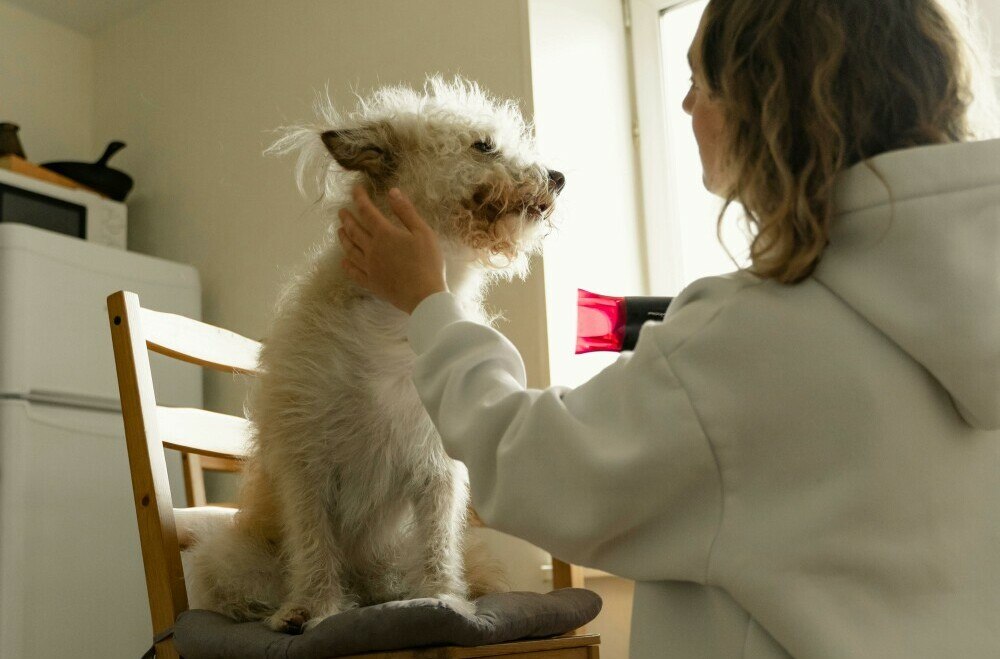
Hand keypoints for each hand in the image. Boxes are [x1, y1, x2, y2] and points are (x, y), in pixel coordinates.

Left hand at [338, 186, 447, 313]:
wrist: (424, 296)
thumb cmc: (427, 262)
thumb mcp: (423, 232)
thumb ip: (406, 212)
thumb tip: (392, 191)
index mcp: (385, 234)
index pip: (367, 211)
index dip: (360, 198)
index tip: (355, 189)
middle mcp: (372, 249)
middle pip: (354, 230)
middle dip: (347, 218)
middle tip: (341, 211)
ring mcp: (370, 267)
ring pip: (351, 250)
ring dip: (344, 238)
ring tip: (339, 231)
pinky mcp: (372, 283)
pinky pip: (355, 273)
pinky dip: (347, 266)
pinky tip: (344, 261)